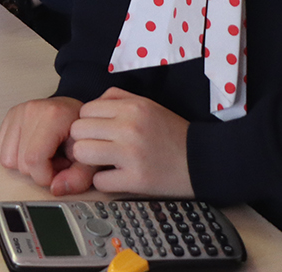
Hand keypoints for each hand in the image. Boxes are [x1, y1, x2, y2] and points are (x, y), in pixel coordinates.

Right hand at [0, 96, 94, 194]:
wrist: (75, 111)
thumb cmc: (82, 133)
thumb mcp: (90, 158)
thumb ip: (79, 178)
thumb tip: (55, 189)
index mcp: (52, 116)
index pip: (34, 160)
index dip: (47, 176)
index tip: (60, 171)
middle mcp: (31, 110)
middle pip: (22, 164)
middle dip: (40, 171)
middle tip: (57, 159)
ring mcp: (18, 112)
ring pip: (8, 160)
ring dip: (26, 165)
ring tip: (45, 154)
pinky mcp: (9, 117)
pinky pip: (1, 151)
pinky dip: (16, 157)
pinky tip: (33, 149)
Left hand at [69, 87, 192, 195]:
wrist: (203, 161)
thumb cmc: (171, 133)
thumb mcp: (147, 105)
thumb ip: (116, 98)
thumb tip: (88, 108)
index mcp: (132, 107)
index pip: (84, 110)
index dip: (87, 122)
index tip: (97, 132)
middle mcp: (130, 127)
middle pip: (78, 130)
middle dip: (84, 140)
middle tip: (98, 148)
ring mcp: (132, 154)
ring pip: (82, 153)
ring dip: (89, 161)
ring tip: (104, 162)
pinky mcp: (136, 180)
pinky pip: (99, 181)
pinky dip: (105, 182)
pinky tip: (118, 177)